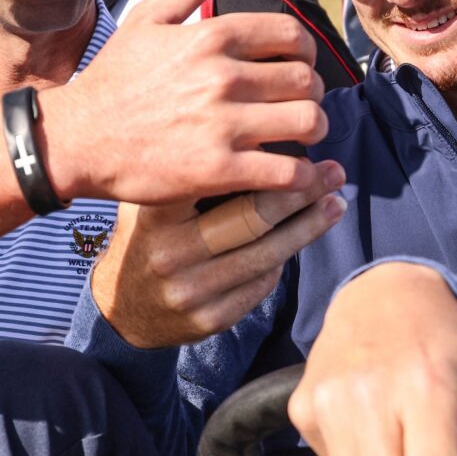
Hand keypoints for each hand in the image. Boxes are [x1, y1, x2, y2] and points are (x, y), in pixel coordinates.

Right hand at [39, 0, 327, 204]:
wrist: (75, 140)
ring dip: (313, 131)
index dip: (306, 52)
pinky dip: (302, 175)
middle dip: (314, 93)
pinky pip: (287, 172)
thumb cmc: (112, 79)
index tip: (296, 68)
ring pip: (307, 122)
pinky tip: (293, 172)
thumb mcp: (146, 20)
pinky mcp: (218, 171)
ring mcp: (222, 125)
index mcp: (211, 36)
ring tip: (300, 137)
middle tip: (301, 105)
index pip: (292, 34)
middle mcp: (222, 76)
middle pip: (307, 80)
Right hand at [91, 168, 348, 348]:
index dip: (270, 165)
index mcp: (156, 213)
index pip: (223, 182)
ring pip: (267, 254)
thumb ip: (190, 174)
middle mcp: (171, 253)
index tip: (301, 150)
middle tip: (332, 172)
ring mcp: (190, 290)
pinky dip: (286, 257)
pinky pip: (262, 283)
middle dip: (301, 193)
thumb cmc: (147, 237)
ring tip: (335, 202)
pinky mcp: (209, 319)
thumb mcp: (152, 198)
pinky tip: (304, 235)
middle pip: (253, 217)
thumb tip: (254, 136)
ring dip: (309, 226)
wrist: (121, 307)